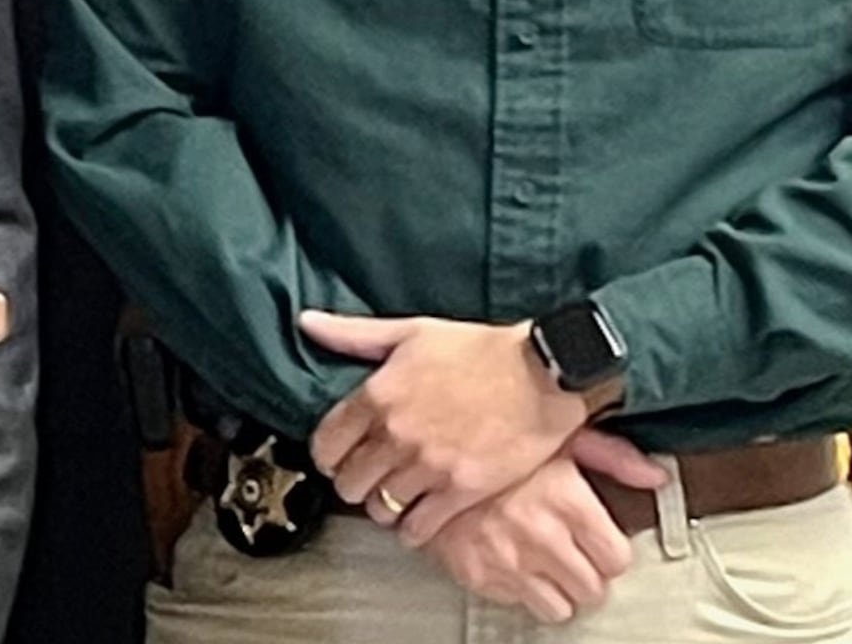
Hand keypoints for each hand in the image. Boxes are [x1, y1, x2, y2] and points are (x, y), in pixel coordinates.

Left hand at [300, 311, 589, 541]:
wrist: (544, 374)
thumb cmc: (481, 349)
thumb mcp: (411, 332)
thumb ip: (353, 334)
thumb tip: (307, 323)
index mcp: (377, 395)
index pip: (326, 444)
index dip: (327, 456)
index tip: (338, 458)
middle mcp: (396, 434)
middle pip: (348, 481)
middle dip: (352, 483)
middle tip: (365, 480)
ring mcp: (428, 465)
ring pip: (379, 507)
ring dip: (381, 506)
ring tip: (392, 498)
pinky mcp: (462, 490)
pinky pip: (419, 527)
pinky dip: (412, 528)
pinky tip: (417, 518)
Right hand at [416, 430, 669, 623]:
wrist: (422, 447)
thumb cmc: (492, 438)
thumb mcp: (556, 434)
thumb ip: (612, 456)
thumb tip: (656, 476)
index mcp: (568, 500)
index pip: (617, 560)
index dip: (609, 552)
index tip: (598, 543)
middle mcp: (542, 535)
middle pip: (592, 589)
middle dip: (586, 574)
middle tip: (572, 555)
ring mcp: (508, 558)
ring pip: (559, 608)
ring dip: (556, 590)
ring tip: (544, 565)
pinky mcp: (477, 573)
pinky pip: (517, 603)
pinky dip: (518, 588)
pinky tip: (511, 560)